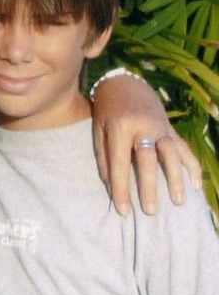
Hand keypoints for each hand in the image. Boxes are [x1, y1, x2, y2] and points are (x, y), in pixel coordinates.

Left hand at [91, 72, 201, 215]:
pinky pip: (184, 148)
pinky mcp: (171, 128)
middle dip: (149, 187)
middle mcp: (142, 127)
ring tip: (178, 201)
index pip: (119, 163)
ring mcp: (160, 126)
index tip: (123, 210)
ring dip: (176, 178)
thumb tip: (109, 185)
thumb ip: (103, 155)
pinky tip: (196, 185)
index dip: (121, 188)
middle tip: (151, 212)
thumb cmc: (106, 110)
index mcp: (119, 127)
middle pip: (147, 160)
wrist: (124, 83)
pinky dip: (191, 166)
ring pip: (171, 154)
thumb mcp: (98, 128)